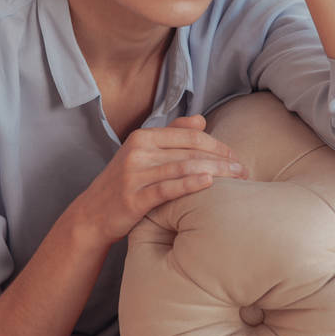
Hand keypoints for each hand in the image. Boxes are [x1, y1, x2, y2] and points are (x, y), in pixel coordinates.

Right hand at [75, 114, 247, 245]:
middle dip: (221, 159)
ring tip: (237, 179)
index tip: (235, 156)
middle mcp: (137, 151)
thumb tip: (201, 120)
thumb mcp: (143, 155)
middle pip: (190, 151)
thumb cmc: (124, 185)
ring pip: (183, 167)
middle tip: (243, 170)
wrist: (92, 215)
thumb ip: (171, 136)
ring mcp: (134, 174)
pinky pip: (168, 188)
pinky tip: (209, 183)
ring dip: (215, 172)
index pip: (189, 135)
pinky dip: (190, 184)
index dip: (217, 144)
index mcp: (142, 137)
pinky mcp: (133, 198)